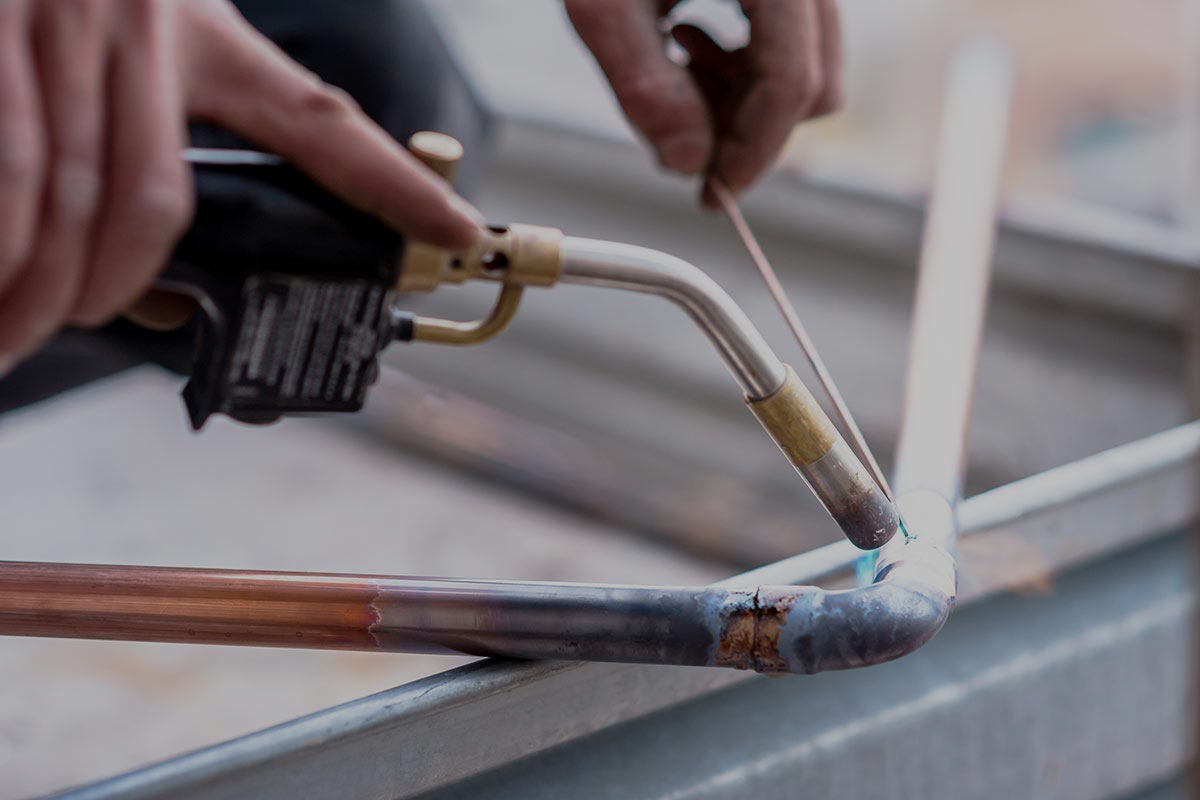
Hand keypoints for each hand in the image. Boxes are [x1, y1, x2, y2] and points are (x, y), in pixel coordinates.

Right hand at [0, 0, 484, 375]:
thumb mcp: (151, 23)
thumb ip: (177, 125)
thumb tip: (167, 284)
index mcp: (205, 32)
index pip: (319, 120)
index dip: (394, 185)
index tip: (457, 230)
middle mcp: (144, 28)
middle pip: (156, 203)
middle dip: (126, 291)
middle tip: (105, 325)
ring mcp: (61, 33)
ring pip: (78, 203)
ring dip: (51, 291)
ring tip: (26, 332)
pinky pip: (9, 177)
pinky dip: (5, 250)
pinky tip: (2, 291)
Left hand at [565, 0, 841, 203]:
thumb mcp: (602, 1)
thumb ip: (642, 86)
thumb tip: (689, 164)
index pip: (793, 82)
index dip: (753, 152)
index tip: (712, 194)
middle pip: (815, 84)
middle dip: (748, 126)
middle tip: (680, 130)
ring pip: (810, 65)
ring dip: (744, 95)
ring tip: (677, 62)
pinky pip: (794, 38)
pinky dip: (747, 61)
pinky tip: (689, 37)